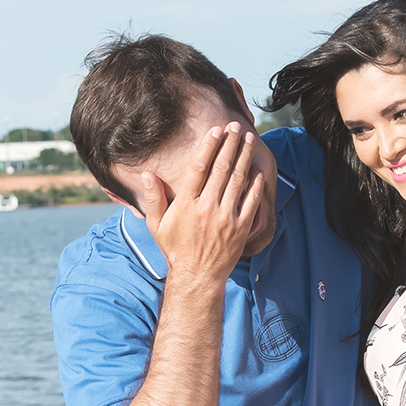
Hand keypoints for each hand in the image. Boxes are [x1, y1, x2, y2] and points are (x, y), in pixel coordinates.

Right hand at [142, 122, 264, 282]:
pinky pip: (251, 200)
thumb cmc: (176, 249)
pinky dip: (255, 183)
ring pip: (238, 180)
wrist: (197, 277)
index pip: (199, 168)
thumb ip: (153, 199)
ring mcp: (225, 217)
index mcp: (186, 204)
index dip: (209, 146)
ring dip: (244, 157)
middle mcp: (206, 207)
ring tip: (249, 140)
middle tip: (236, 128)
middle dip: (230, 144)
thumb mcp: (157, 226)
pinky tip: (258, 168)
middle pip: (222, 168)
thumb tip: (147, 175)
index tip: (216, 131)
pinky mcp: (241, 227)